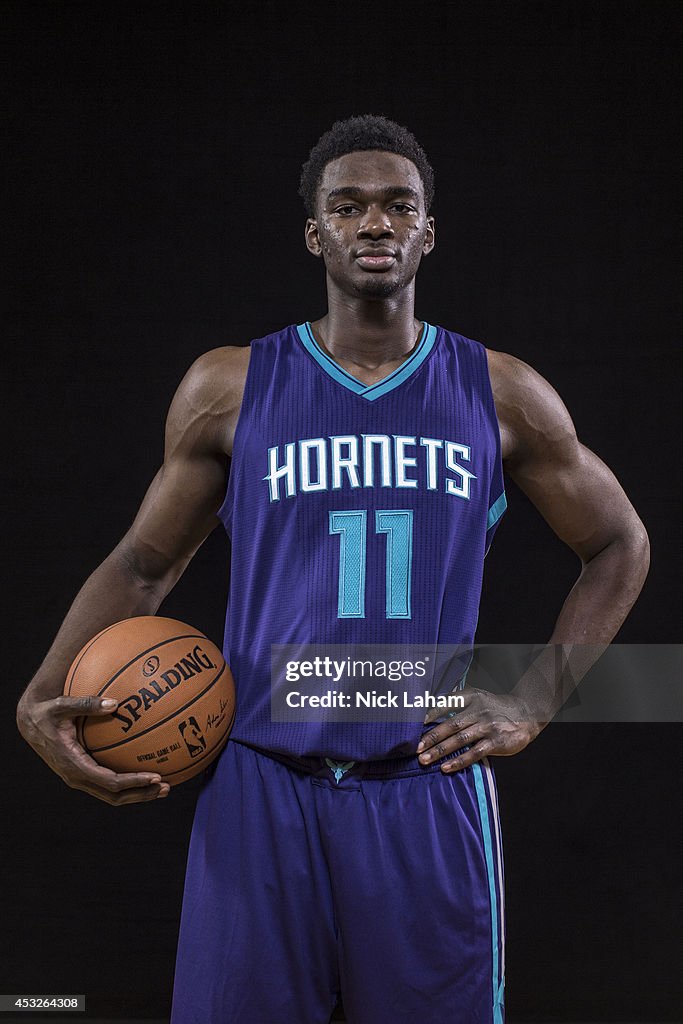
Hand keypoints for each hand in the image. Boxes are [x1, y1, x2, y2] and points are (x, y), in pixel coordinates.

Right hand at [16, 693, 170, 804]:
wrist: (30, 724)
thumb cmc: (47, 712)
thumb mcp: (61, 705)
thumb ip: (86, 704)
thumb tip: (115, 703)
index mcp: (74, 764)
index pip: (109, 781)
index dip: (133, 782)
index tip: (155, 776)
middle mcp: (77, 777)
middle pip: (114, 796)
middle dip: (141, 794)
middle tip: (166, 787)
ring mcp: (80, 778)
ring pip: (112, 795)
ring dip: (138, 794)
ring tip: (162, 787)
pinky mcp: (83, 774)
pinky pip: (108, 785)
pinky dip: (129, 784)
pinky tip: (146, 774)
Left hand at [416, 687, 539, 772]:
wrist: (526, 714)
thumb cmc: (495, 708)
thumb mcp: (477, 698)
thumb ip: (457, 704)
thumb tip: (430, 716)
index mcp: (471, 697)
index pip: (446, 704)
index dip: (430, 714)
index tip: (415, 725)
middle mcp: (478, 711)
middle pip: (450, 725)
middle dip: (431, 738)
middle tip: (415, 749)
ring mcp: (487, 727)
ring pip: (459, 740)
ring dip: (440, 751)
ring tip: (425, 760)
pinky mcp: (495, 742)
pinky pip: (474, 753)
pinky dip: (459, 761)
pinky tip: (446, 768)